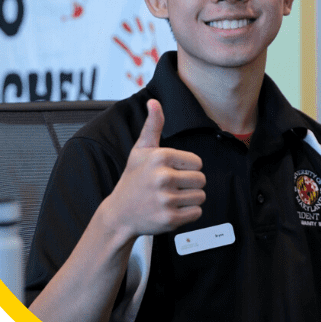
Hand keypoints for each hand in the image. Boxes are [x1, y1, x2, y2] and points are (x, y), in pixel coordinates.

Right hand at [102, 100, 205, 240]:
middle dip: (190, 184)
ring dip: (190, 199)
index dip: (187, 168)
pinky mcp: (169, 219)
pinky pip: (197, 213)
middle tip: (172, 187)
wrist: (119, 214)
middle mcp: (163, 177)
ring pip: (201, 196)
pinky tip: (172, 209)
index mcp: (160, 157)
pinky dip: (189, 213)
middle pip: (201, 179)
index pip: (197, 162)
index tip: (172, 172)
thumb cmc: (133, 179)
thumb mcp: (141, 150)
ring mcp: (166, 200)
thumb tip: (153, 102)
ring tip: (171, 198)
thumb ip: (153, 126)